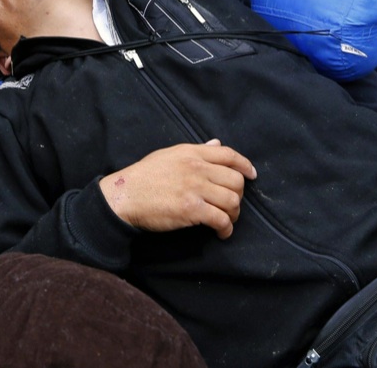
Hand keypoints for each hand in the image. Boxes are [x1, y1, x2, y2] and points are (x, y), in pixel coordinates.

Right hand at [100, 140, 256, 238]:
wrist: (124, 195)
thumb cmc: (143, 176)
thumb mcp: (169, 154)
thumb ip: (195, 150)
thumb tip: (216, 143)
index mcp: (192, 153)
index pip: (228, 154)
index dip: (244, 165)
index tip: (252, 175)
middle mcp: (197, 168)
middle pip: (235, 180)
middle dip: (239, 195)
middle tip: (232, 205)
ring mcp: (195, 188)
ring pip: (232, 200)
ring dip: (234, 214)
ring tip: (227, 220)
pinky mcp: (191, 209)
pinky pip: (220, 219)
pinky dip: (226, 228)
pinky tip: (221, 232)